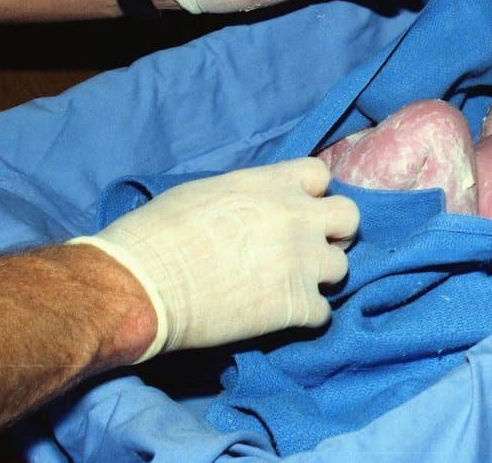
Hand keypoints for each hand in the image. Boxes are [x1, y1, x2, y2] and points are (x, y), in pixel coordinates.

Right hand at [70, 158, 358, 361]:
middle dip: (333, 233)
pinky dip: (305, 315)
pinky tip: (278, 315)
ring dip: (319, 277)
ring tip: (287, 286)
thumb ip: (249, 196)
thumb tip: (257, 208)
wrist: (141, 284)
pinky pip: (323, 312)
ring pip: (341, 267)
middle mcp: (299, 218)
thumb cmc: (157, 233)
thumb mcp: (207, 192)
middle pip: (349, 217)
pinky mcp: (297, 305)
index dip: (311, 194)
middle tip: (307, 249)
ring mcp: (303, 262)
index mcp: (274, 184)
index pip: (321, 175)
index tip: (294, 210)